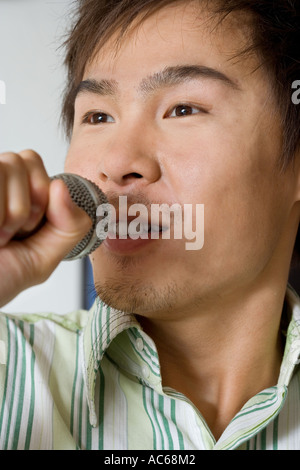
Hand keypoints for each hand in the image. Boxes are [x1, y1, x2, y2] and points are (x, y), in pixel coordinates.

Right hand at [0, 149, 91, 306]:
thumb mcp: (43, 258)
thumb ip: (68, 226)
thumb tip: (61, 187)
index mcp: (17, 195)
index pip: (35, 163)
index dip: (43, 193)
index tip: (33, 226)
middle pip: (24, 159)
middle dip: (29, 202)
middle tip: (16, 232)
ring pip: (7, 165)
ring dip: (10, 211)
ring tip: (0, 236)